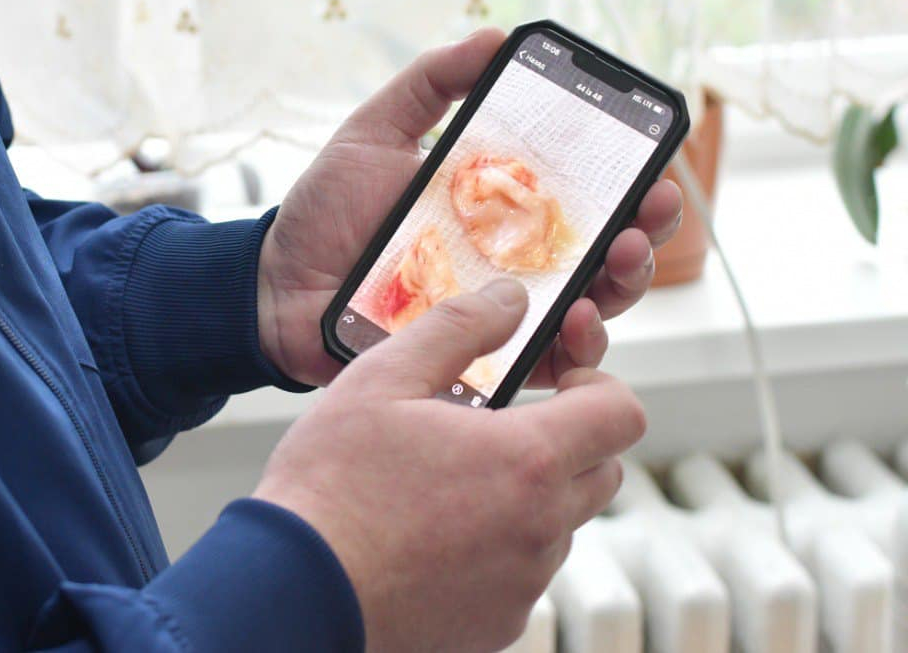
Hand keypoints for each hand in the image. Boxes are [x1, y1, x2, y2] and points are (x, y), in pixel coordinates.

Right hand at [254, 281, 646, 650]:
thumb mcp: (382, 379)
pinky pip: (521, 574)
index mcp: (525, 459)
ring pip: (560, 526)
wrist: (297, 587)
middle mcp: (540, 528)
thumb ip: (456, 328)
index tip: (559, 388)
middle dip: (567, 441)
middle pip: (603, 473)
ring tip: (450, 484)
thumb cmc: (331, 484)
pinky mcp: (498, 624)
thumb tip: (509, 299)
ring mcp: (522, 584)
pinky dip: (497, 549)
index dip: (600, 389)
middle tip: (498, 430)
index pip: (622, 415)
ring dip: (528, 497)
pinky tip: (434, 535)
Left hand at [258, 28, 682, 386]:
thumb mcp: (373, 132)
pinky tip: (574, 320)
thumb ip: (429, 85)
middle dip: (643, 233)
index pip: (583, 197)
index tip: (653, 165)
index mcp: (498, 208)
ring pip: (590, 309)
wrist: (275, 286)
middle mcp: (511, 263)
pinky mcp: (477, 360)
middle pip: (603, 253)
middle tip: (647, 213)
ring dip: (619, 287)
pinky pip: (540, 362)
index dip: (630, 183)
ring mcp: (497, 313)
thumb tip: (493, 37)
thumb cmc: (327, 211)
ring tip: (617, 260)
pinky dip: (570, 347)